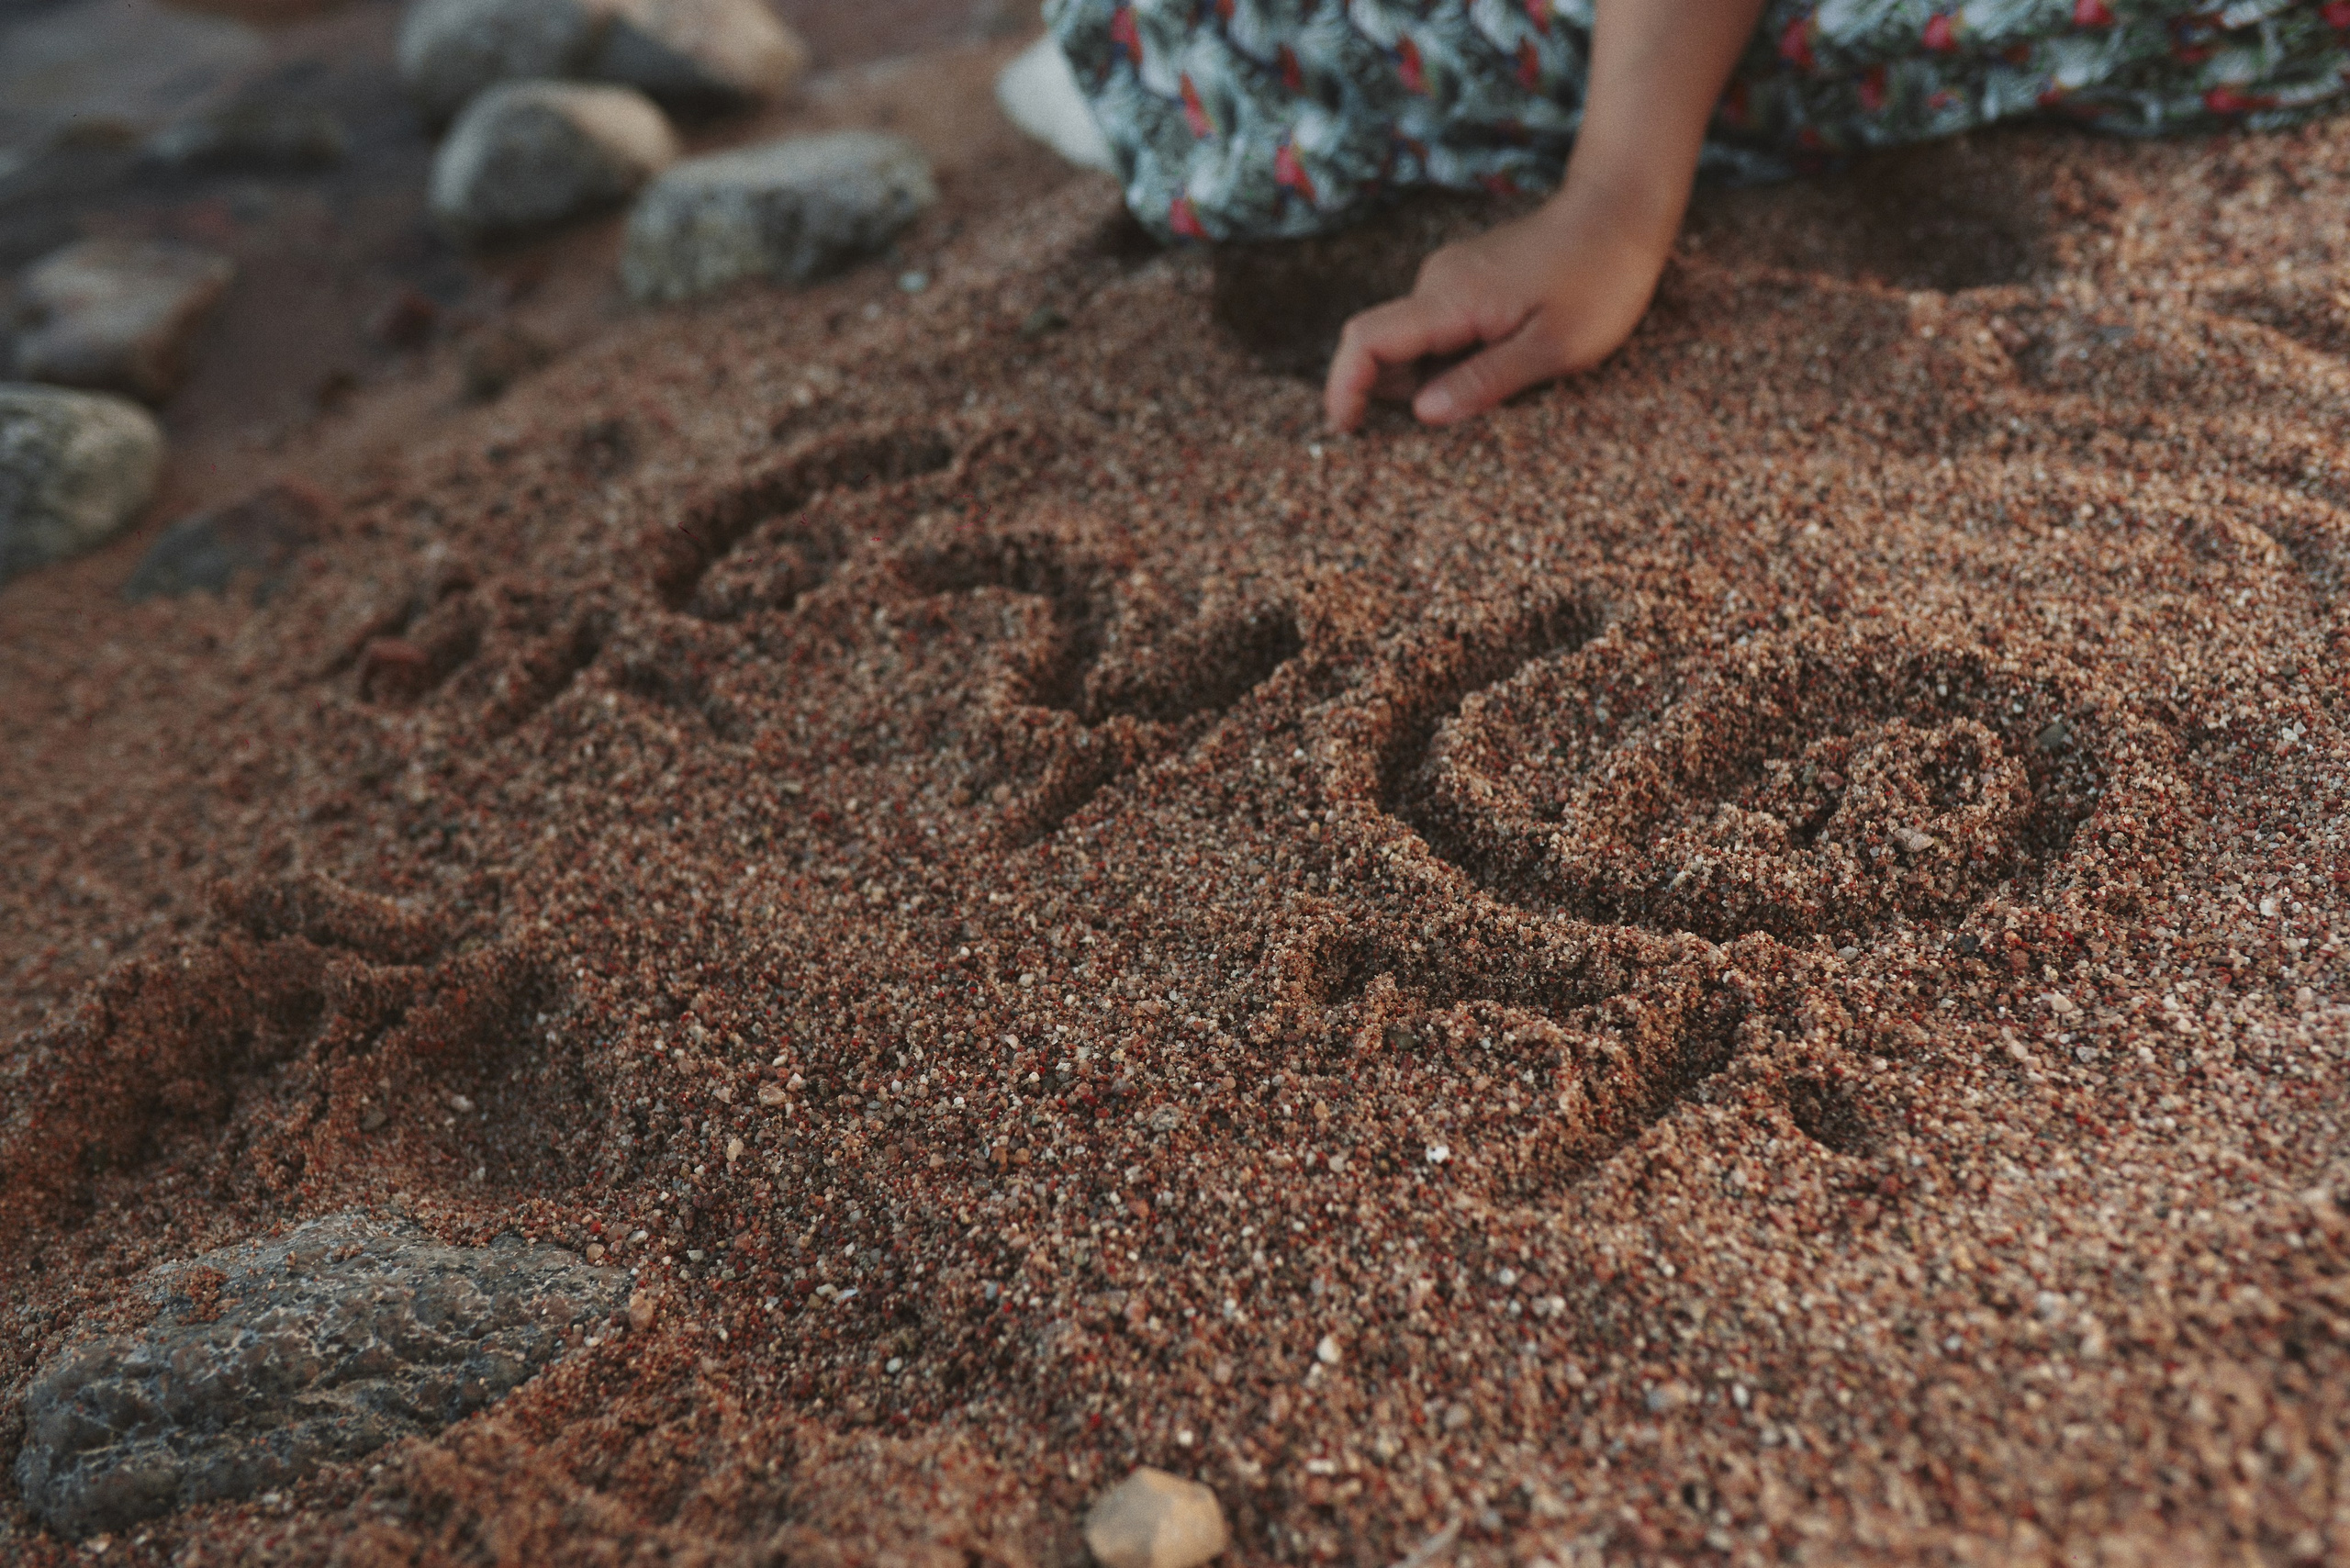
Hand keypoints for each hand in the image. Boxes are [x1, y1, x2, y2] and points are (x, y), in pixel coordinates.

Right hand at [1322, 188, 1675, 431]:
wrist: (1621, 208)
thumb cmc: (1600, 280)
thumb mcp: (1553, 347)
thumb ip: (1484, 381)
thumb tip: (1422, 413)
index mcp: (1452, 299)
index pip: (1366, 339)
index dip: (1343, 388)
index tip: (1346, 431)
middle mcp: (1438, 283)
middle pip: (1384, 348)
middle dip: (1397, 395)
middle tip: (1454, 428)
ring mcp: (1451, 279)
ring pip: (1414, 343)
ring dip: (1432, 380)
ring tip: (1496, 393)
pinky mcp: (1468, 280)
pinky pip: (1439, 330)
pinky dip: (1452, 361)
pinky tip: (1500, 369)